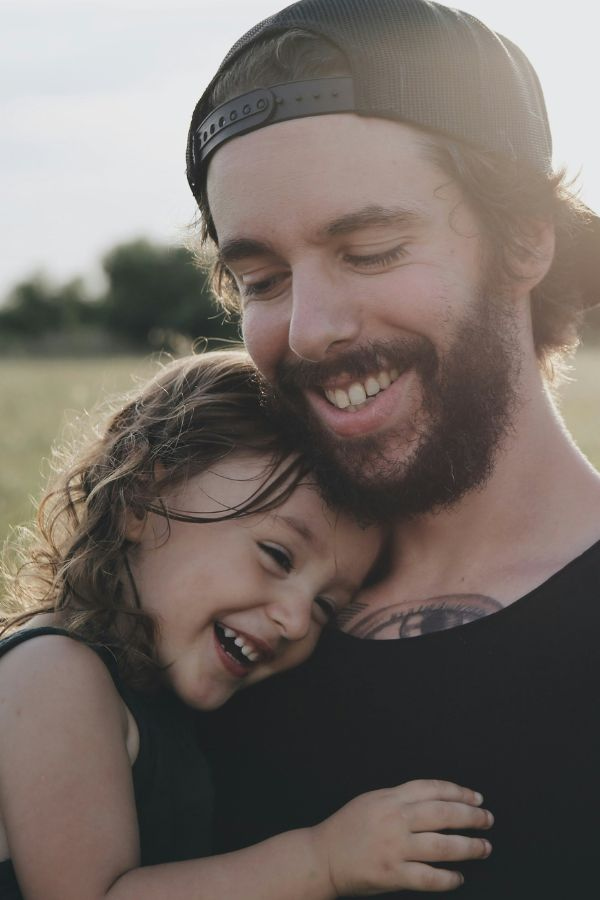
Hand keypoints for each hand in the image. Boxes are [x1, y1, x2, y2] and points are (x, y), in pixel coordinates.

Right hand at [311, 779, 492, 894]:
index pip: (433, 789)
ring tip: (483, 848)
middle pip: (443, 813)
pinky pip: (429, 877)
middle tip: (487, 820)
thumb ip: (400, 799)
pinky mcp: (392, 874)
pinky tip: (458, 877)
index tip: (476, 798)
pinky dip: (448, 878)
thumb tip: (434, 800)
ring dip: (469, 847)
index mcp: (390, 798)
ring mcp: (394, 847)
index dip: (459, 792)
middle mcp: (395, 819)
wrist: (321, 857)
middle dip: (471, 816)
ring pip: (442, 845)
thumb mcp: (372, 801)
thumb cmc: (345, 830)